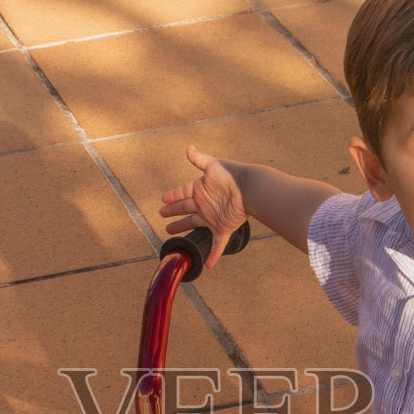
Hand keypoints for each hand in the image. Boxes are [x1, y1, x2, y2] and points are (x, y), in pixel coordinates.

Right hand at [159, 147, 247, 268]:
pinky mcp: (223, 228)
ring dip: (183, 228)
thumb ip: (200, 160)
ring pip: (194, 224)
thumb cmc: (233, 175)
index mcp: (201, 189)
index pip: (183, 192)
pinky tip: (208, 264)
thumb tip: (189, 148)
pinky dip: (213, 254)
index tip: (163, 199)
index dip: (173, 196)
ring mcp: (213, 216)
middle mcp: (205, 203)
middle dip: (174, 211)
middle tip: (162, 215)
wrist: (250, 189)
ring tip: (170, 232)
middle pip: (185, 208)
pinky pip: (217, 244)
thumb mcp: (214, 166)